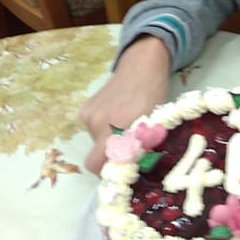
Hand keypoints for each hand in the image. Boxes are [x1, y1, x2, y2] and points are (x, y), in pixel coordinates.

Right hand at [80, 35, 170, 174]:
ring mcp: (88, 115)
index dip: (108, 173)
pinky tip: (116, 115)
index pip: (97, 166)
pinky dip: (102, 128)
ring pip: (94, 142)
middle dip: (106, 160)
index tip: (122, 171)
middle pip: (94, 158)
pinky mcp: (85, 108)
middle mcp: (97, 125)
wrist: (142, 66)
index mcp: (115, 131)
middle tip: (124, 153)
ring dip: (106, 141)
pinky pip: (92, 128)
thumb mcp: (152, 125)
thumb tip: (134, 168)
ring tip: (124, 126)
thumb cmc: (153, 95)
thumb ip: (140, 148)